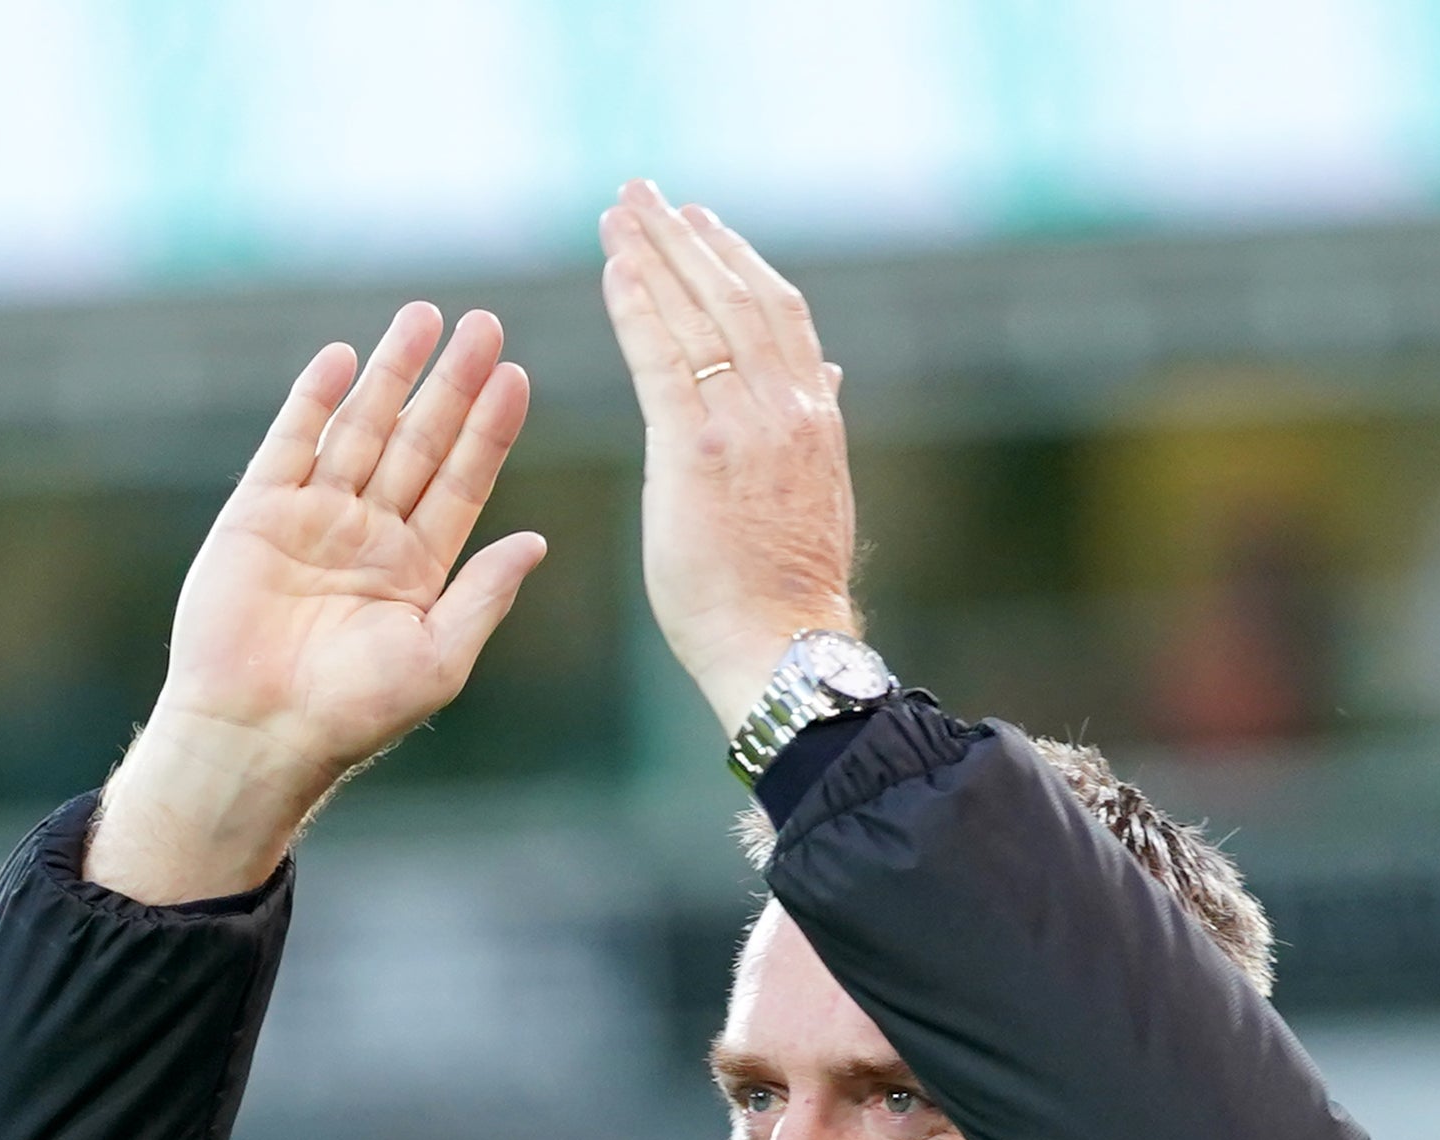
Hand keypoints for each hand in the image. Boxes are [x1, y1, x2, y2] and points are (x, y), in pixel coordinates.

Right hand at [88, 304, 546, 903]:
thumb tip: (538, 541)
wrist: (255, 734)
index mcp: (417, 569)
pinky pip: (290, 445)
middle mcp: (369, 536)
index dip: (489, 429)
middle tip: (484, 324)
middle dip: (450, 384)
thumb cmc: (350, 714)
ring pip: (361, 430)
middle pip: (419, 441)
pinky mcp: (257, 515)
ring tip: (422, 318)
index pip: (463, 481)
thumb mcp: (437, 658)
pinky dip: (313, 401)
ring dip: (391, 373)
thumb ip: (484, 595)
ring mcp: (313, 520)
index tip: (517, 374)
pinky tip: (342, 358)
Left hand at [600, 182, 859, 735]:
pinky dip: (638, 308)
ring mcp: (745, 425)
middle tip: (646, 193)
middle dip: (688, 238)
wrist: (784, 645)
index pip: (776, 312)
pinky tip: (614, 270)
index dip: (737, 259)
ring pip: (701, 314)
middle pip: (735, 295)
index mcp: (814, 414)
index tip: (702, 221)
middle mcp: (786, 407)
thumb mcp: (817, 491)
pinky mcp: (697, 452)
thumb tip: (826, 374)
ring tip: (622, 212)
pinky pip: (663, 360)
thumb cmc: (788, 588)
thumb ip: (814, 423)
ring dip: (657, 255)